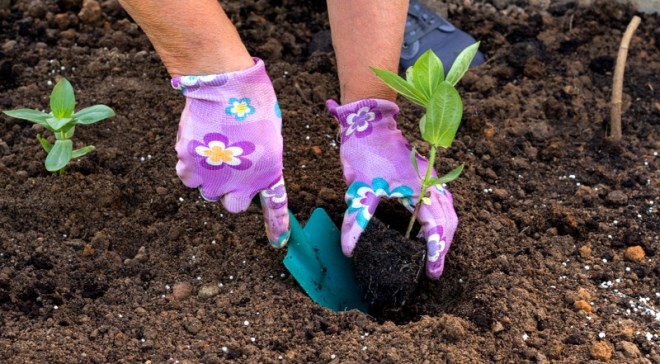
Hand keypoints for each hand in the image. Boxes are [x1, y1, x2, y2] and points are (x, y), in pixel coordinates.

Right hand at [171, 58, 289, 246]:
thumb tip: (245, 173)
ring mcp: (213, 179)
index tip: (279, 243)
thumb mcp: (269, 137)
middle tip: (228, 166)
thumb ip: (260, 162)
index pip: (275, 209)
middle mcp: (241, 184)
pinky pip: (187, 177)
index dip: (277, 228)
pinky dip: (190, 165)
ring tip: (212, 147)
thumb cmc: (252, 105)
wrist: (226, 87)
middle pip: (232, 205)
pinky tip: (196, 145)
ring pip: (207, 191)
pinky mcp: (189, 168)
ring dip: (209, 177)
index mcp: (268, 175)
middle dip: (230, 191)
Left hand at [327, 98, 457, 278]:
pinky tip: (428, 232)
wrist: (371, 123)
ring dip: (444, 236)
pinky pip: (443, 203)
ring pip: (449, 213)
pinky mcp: (427, 177)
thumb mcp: (359, 188)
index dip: (437, 253)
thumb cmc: (366, 153)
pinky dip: (441, 222)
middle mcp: (431, 185)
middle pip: (449, 223)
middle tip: (434, 271)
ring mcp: (431, 180)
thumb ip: (357, 219)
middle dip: (444, 249)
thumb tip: (349, 249)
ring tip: (434, 255)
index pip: (436, 228)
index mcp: (419, 190)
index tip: (433, 273)